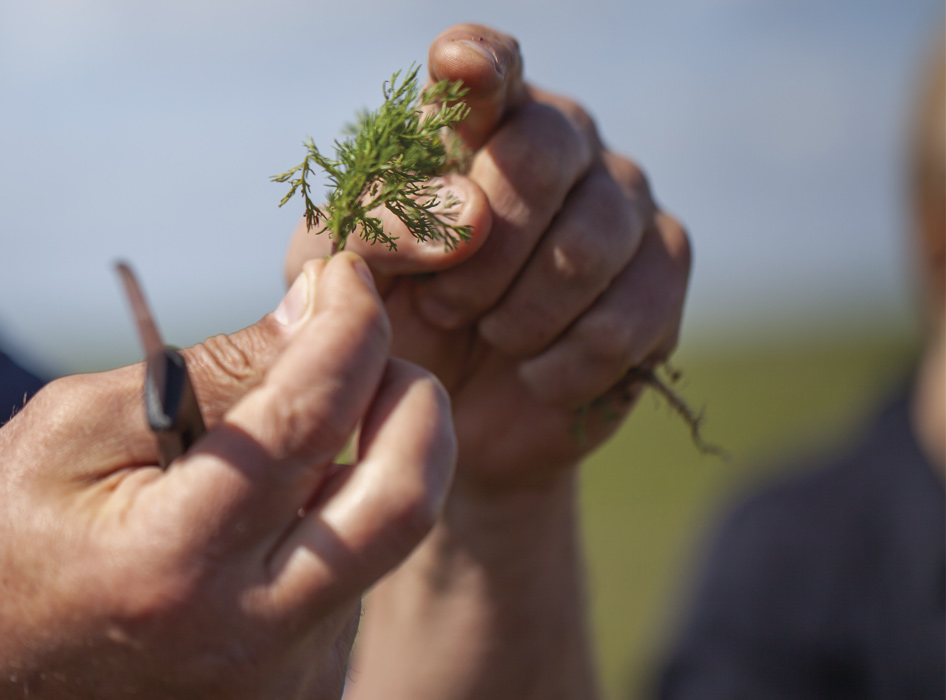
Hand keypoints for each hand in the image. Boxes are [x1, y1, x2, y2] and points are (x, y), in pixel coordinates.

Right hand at [0, 254, 455, 699]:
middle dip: (414, 400)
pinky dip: (335, 520)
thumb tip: (309, 314)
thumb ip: (196, 374)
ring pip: (385, 541)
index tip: (345, 275)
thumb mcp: (64, 433)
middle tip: (374, 349)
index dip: (347, 326)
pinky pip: (354, 584)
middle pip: (403, 499)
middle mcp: (246, 634)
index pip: (309, 419)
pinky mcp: (292, 694)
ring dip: (368, 459)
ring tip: (289, 430)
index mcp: (173, 560)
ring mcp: (278, 679)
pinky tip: (269, 508)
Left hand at [285, 25, 690, 493]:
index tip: (459, 68)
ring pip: (594, 237)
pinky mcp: (662, 272)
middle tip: (443, 307)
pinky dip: (569, 360)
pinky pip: (630, 313)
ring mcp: (620, 201)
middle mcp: (556, 141)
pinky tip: (535, 373)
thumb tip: (468, 217)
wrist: (447, 419)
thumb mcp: (346, 276)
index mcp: (469, 124)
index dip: (480, 61)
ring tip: (488, 337)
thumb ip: (377, 226)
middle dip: (485, 246)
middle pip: (547, 147)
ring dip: (522, 311)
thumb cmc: (388, 323)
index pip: (487, 64)